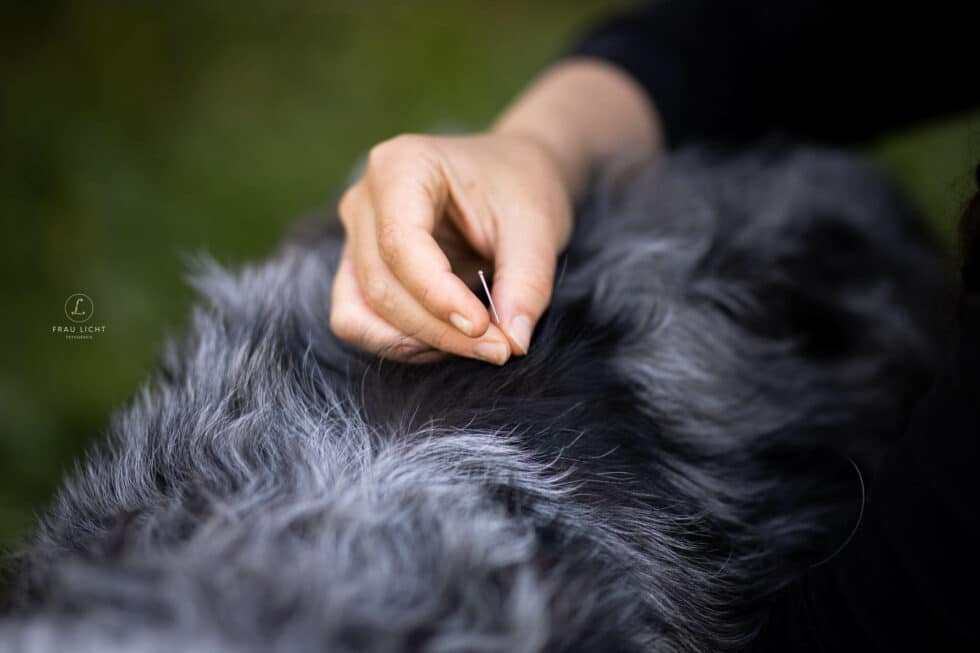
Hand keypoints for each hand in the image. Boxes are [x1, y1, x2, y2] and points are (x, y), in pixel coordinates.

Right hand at [330, 132, 572, 364]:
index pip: (400, 244)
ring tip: (476, 345)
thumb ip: (526, 285)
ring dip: (417, 342)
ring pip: (361, 311)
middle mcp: (363, 199)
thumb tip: (513, 343)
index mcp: (402, 166)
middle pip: (381, 285)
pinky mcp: (360, 269)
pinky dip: (398, 341)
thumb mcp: (538, 229)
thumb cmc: (522, 188)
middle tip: (499, 348)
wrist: (514, 176)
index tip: (484, 329)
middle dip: (438, 329)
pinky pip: (357, 320)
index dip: (438, 297)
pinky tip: (448, 340)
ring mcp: (355, 236)